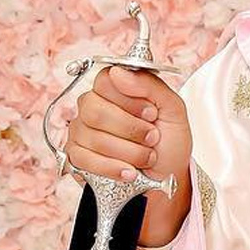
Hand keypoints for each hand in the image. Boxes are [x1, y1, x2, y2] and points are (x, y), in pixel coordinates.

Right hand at [63, 65, 193, 245]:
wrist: (166, 177)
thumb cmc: (169, 140)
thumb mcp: (173, 109)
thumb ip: (150, 85)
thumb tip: (118, 72)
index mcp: (115, 89)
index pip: (105, 80)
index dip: (129, 98)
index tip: (152, 113)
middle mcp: (92, 106)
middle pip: (94, 109)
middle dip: (130, 129)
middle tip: (152, 137)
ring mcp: (80, 131)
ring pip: (92, 137)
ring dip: (129, 152)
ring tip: (147, 157)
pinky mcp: (75, 156)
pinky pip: (85, 159)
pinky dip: (113, 168)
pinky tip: (130, 172)